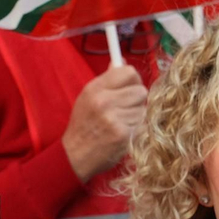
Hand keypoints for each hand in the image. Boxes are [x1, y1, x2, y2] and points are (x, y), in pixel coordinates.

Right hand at [61, 65, 147, 179]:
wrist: (75, 156)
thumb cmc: (83, 126)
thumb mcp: (87, 98)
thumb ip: (106, 81)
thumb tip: (120, 62)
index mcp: (95, 89)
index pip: (129, 72)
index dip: (133, 80)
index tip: (129, 87)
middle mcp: (104, 101)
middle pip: (141, 91)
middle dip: (136, 100)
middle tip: (126, 109)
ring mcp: (114, 119)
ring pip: (143, 109)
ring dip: (136, 116)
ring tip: (121, 123)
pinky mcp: (123, 135)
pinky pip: (141, 125)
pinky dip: (135, 129)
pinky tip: (122, 134)